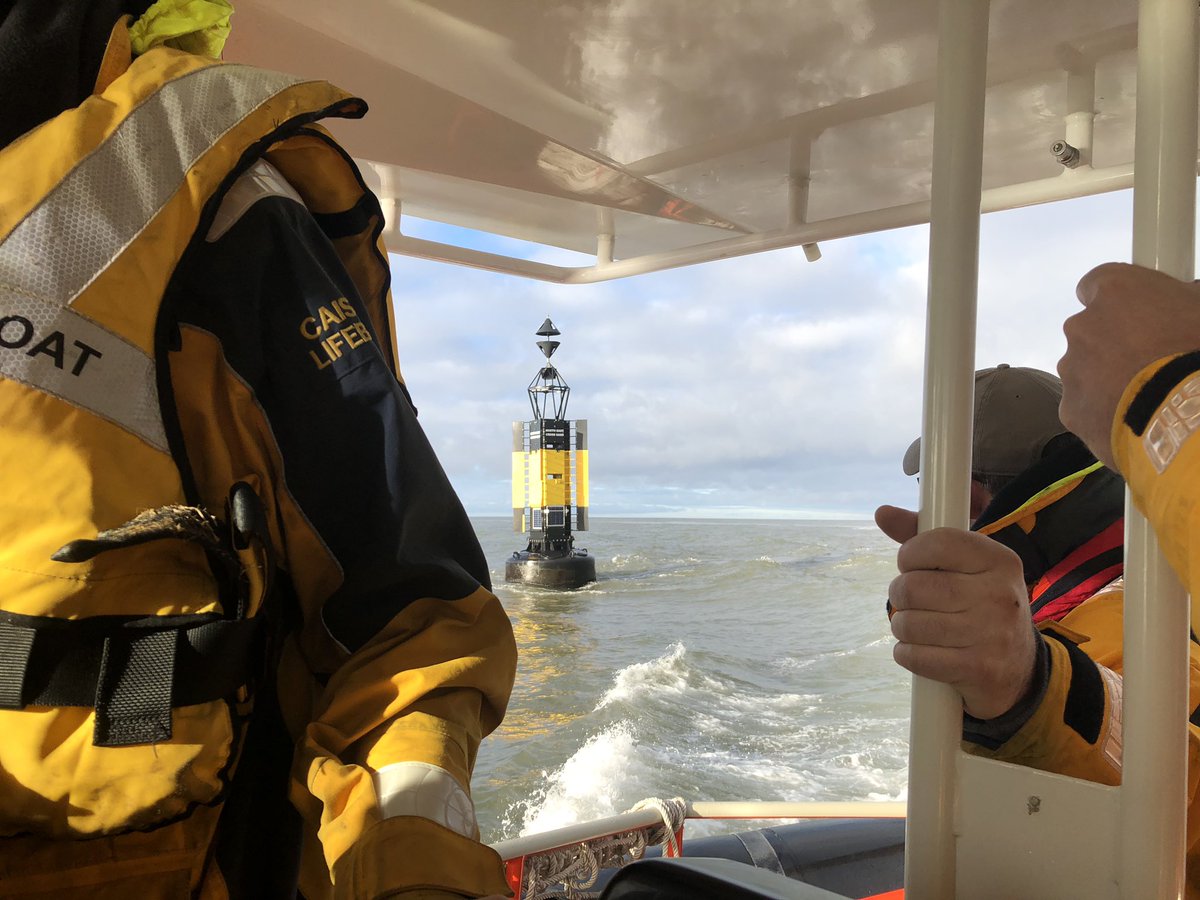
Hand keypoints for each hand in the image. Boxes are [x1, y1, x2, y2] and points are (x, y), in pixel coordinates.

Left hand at [875, 505, 1036, 719]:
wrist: (1019, 668)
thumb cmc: (981, 605)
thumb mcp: (965, 567)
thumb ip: (923, 539)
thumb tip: (882, 512)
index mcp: (999, 560)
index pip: (936, 543)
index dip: (910, 554)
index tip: (910, 565)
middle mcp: (1000, 594)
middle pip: (913, 587)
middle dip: (898, 594)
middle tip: (909, 600)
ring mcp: (992, 634)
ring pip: (909, 623)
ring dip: (901, 626)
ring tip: (916, 626)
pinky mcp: (979, 668)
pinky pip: (915, 657)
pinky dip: (906, 654)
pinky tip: (919, 650)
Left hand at [1059, 262, 1199, 468]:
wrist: (1190, 414)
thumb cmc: (1199, 350)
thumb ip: (1186, 299)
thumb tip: (1188, 296)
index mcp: (1114, 290)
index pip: (1096, 284)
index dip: (1116, 299)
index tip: (1134, 312)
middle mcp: (1082, 326)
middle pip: (1090, 330)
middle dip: (1113, 342)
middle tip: (1148, 360)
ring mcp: (1071, 370)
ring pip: (1084, 370)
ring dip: (1106, 378)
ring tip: (1144, 395)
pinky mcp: (1070, 409)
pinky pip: (1085, 405)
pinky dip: (1101, 411)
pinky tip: (1132, 419)